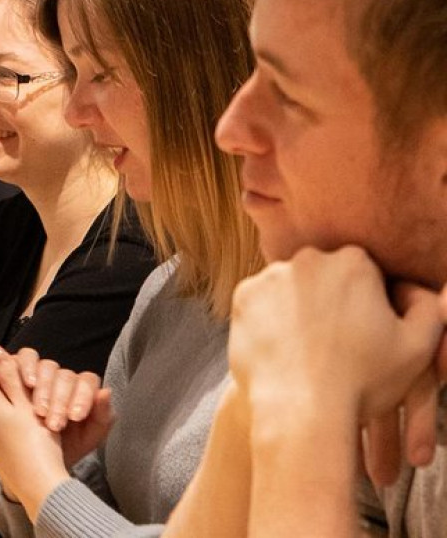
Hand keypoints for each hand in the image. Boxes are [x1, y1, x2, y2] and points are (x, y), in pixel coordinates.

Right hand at [0, 345, 111, 465]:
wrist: (37, 462)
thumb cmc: (66, 448)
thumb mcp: (88, 438)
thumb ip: (102, 416)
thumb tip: (106, 392)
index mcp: (83, 389)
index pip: (87, 381)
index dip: (83, 397)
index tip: (75, 417)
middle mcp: (62, 378)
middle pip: (65, 375)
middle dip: (60, 401)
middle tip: (53, 424)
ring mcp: (41, 371)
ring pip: (46, 366)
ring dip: (43, 388)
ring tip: (38, 411)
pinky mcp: (20, 368)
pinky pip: (25, 358)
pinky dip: (26, 367)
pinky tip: (26, 384)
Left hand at [0, 357, 69, 520]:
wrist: (40, 484)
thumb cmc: (38, 440)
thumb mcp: (28, 403)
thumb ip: (11, 376)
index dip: (4, 367)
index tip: (22, 374)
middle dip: (3, 388)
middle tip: (28, 393)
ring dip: (1, 409)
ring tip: (23, 414)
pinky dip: (0, 430)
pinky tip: (15, 434)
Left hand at [228, 247, 443, 480]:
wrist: (302, 411)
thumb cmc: (363, 382)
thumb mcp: (418, 348)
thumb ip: (429, 310)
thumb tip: (419, 292)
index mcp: (355, 262)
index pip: (362, 274)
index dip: (365, 305)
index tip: (362, 334)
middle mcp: (309, 259)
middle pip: (323, 277)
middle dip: (330, 303)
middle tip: (333, 344)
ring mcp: (270, 276)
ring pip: (289, 289)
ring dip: (297, 310)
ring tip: (307, 349)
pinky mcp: (242, 297)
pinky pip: (259, 303)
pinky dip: (268, 321)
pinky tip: (282, 348)